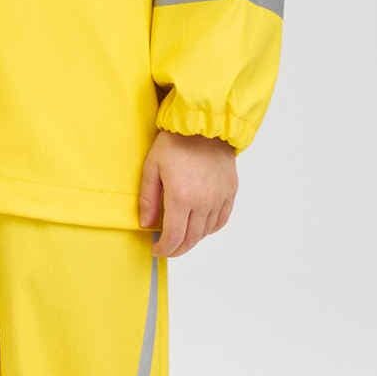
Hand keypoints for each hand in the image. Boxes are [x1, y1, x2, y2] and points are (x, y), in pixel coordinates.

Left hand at [138, 130, 237, 256]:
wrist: (204, 125)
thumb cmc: (175, 142)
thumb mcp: (152, 167)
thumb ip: (148, 198)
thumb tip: (146, 224)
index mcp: (181, 197)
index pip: (174, 237)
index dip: (164, 249)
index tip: (157, 250)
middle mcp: (203, 202)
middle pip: (191, 239)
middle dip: (177, 249)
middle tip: (167, 249)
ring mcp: (219, 198)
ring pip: (206, 232)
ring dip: (192, 239)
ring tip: (181, 235)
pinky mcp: (230, 192)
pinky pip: (221, 220)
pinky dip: (210, 228)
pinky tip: (200, 226)